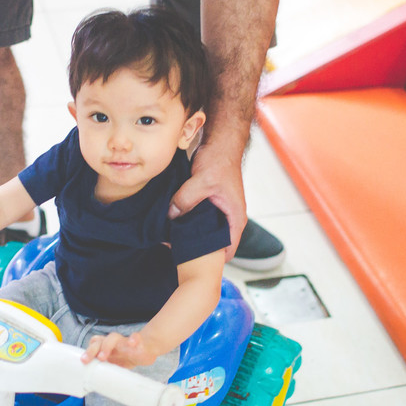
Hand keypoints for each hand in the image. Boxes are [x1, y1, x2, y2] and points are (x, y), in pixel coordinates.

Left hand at [82, 331, 158, 368]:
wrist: (146, 349)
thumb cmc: (128, 357)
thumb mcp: (116, 365)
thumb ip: (107, 370)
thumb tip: (96, 385)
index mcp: (107, 347)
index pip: (94, 344)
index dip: (88, 351)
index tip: (84, 361)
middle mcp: (113, 342)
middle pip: (99, 341)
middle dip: (92, 350)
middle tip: (86, 360)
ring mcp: (124, 341)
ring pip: (113, 337)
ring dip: (106, 345)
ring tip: (103, 356)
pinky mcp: (138, 341)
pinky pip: (136, 337)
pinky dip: (134, 339)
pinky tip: (132, 342)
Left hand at [169, 140, 246, 261]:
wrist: (221, 142)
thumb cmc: (220, 160)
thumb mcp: (203, 181)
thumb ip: (186, 199)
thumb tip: (171, 215)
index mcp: (235, 218)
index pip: (227, 250)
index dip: (211, 260)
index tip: (193, 262)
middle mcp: (229, 218)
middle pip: (214, 243)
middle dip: (197, 248)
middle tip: (177, 251)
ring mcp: (220, 212)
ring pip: (205, 231)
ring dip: (190, 234)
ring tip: (172, 239)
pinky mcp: (210, 204)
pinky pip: (199, 219)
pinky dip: (188, 221)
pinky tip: (173, 223)